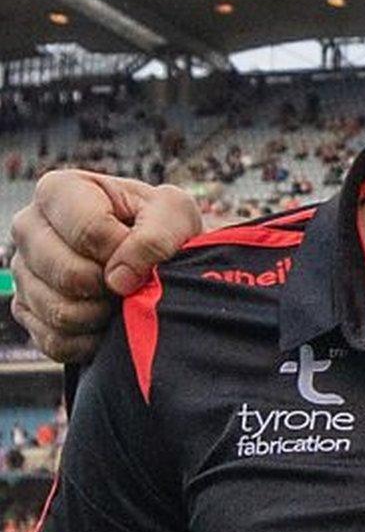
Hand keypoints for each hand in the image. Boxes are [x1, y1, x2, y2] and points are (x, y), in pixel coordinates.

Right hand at [7, 171, 200, 362]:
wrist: (155, 259)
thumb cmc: (159, 226)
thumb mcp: (173, 213)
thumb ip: (155, 236)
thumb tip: (118, 279)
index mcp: (59, 191)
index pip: (87, 229)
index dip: (122, 248)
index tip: (138, 250)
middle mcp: (29, 228)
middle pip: (67, 273)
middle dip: (111, 284)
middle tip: (130, 280)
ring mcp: (23, 271)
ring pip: (58, 311)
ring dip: (102, 313)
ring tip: (121, 299)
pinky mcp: (27, 310)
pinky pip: (56, 340)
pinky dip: (90, 339)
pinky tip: (107, 322)